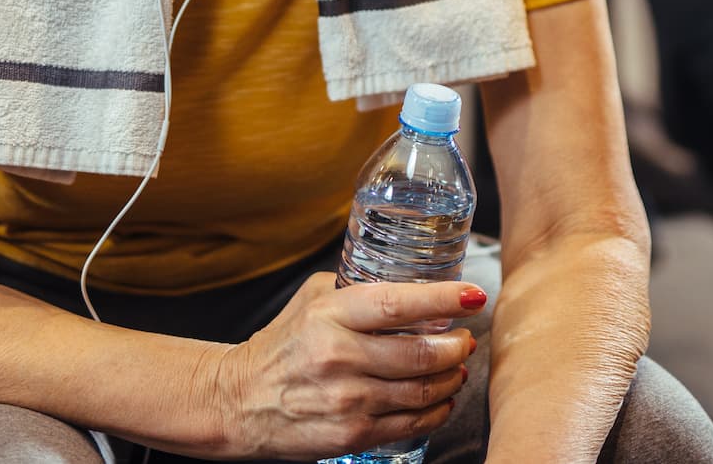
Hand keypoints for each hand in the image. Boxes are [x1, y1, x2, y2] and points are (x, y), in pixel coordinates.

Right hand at [210, 275, 482, 459]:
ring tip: (457, 366)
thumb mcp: (311, 300)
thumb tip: (409, 280)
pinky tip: (442, 398)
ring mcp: (348, 399)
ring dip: (451, 377)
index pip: (399, 304)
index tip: (473, 296)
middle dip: (456, 345)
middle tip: (466, 338)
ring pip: (422, 390)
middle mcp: (340, 357)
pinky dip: (437, 410)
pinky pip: (411, 423)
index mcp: (331, 316)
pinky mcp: (352, 433)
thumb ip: (356, 287)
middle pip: (420, 353)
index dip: (443, 300)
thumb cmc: (282, 345)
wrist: (240, 400)